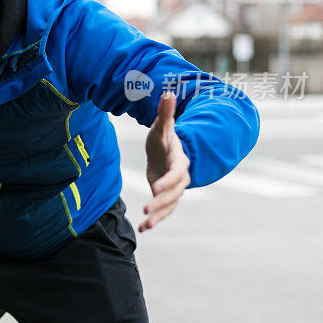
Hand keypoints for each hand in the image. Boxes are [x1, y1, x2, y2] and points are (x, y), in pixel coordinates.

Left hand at [140, 91, 190, 232]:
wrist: (168, 152)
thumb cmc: (164, 138)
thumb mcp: (162, 127)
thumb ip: (165, 113)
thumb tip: (167, 92)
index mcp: (179, 162)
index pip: (177, 173)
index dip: (168, 181)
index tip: (155, 188)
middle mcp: (179, 179)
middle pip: (174, 193)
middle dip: (161, 201)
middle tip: (147, 208)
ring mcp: (173, 190)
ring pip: (169, 206)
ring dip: (158, 216)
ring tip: (146, 223)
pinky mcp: (166, 198)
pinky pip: (163, 212)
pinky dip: (154, 221)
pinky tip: (143, 230)